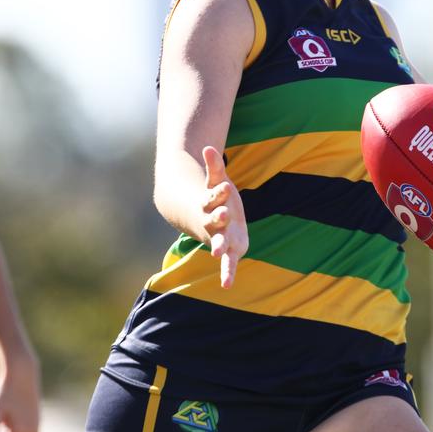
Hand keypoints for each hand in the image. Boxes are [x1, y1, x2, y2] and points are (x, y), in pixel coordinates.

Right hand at [202, 146, 248, 288]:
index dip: (220, 192)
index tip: (226, 186)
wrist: (203, 219)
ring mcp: (219, 236)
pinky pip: (228, 263)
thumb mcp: (216, 180)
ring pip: (218, 243)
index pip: (214, 197)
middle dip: (218, 218)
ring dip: (218, 247)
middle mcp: (213, 221)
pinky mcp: (229, 249)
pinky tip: (227, 285)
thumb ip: (214, 166)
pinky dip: (227, 273)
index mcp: (210, 203)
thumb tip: (208, 146)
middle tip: (223, 214)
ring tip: (216, 253)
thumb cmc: (215, 197)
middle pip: (215, 220)